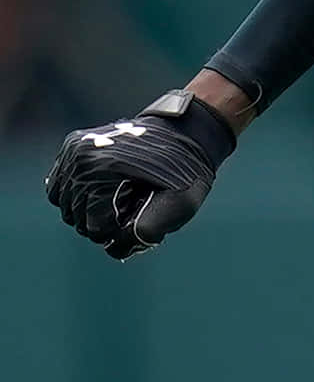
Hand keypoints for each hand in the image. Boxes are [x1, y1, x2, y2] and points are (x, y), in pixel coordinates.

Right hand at [45, 91, 234, 259]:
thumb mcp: (180, 204)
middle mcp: (84, 157)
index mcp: (107, 169)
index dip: (116, 232)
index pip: (94, 226)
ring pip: (65, 205)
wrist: (186, 133)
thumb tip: (113, 248)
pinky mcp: (72, 146)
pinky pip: (59, 187)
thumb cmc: (186, 171)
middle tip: (129, 210)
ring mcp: (75, 149)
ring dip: (88, 211)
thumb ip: (147, 232)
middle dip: (103, 222)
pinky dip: (75, 196)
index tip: (136, 219)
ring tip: (117, 200)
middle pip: (76, 217)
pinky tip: (101, 192)